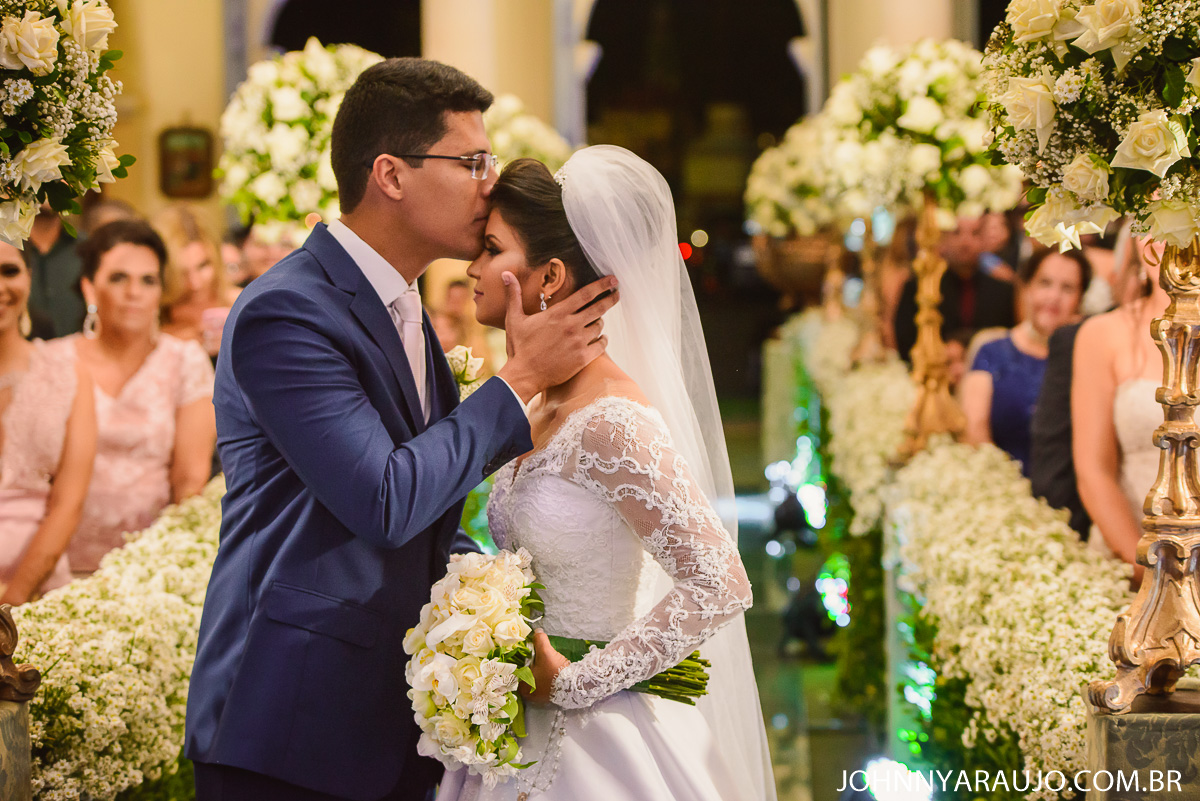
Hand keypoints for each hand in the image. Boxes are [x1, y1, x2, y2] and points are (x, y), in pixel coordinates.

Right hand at [497, 274, 618, 402]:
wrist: (523, 376)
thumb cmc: (519, 347)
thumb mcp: (514, 319)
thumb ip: (514, 295)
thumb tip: (506, 274)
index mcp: (558, 314)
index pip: (585, 294)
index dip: (601, 285)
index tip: (612, 279)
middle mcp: (571, 325)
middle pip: (599, 308)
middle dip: (610, 298)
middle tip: (616, 293)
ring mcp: (578, 342)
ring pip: (599, 326)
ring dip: (599, 323)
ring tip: (596, 322)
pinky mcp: (583, 358)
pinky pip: (602, 345)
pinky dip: (603, 340)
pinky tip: (600, 339)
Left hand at [520, 629, 569, 704]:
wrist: (573, 684)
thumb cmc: (554, 671)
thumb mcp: (545, 652)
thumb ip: (539, 640)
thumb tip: (537, 631)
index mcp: (522, 686)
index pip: (518, 670)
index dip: (522, 659)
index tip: (529, 653)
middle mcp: (528, 694)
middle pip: (526, 674)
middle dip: (531, 665)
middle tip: (538, 657)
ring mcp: (538, 697)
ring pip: (535, 679)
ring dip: (539, 671)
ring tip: (546, 663)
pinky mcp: (548, 697)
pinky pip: (543, 683)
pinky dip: (545, 677)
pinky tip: (550, 670)